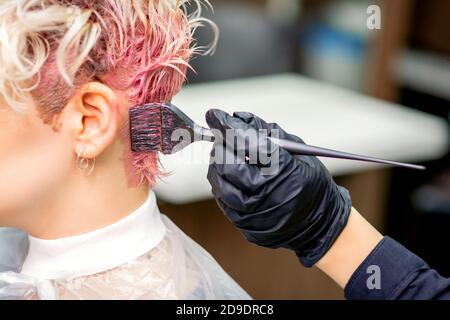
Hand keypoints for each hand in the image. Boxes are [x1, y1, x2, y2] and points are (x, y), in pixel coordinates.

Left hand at [206, 109, 351, 266]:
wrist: (317, 224)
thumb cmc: (310, 183)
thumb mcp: (298, 151)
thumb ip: (268, 132)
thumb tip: (239, 117)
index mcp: (285, 171)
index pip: (249, 142)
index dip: (229, 127)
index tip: (215, 116)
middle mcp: (267, 193)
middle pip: (228, 162)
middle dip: (221, 144)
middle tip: (223, 136)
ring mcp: (253, 212)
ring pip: (220, 180)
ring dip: (218, 162)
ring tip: (227, 155)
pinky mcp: (243, 224)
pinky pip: (221, 198)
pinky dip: (222, 181)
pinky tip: (230, 174)